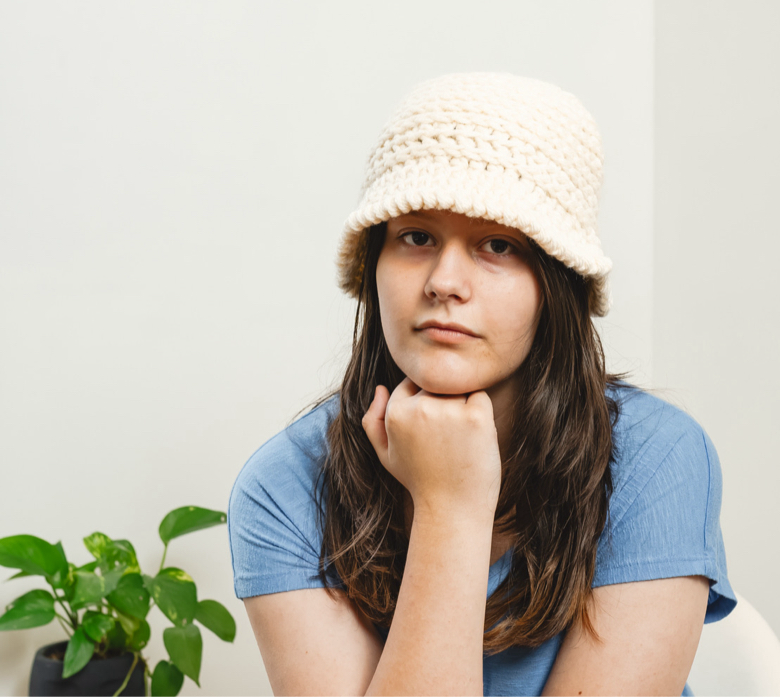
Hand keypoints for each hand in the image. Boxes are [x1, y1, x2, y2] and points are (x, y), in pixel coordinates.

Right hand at [361, 377, 501, 522]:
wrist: (452, 510)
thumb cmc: (420, 482)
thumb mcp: (386, 456)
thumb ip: (373, 421)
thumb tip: (381, 388)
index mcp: (396, 413)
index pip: (412, 384)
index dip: (424, 405)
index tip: (432, 429)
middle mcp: (420, 408)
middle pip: (435, 384)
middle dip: (442, 402)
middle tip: (447, 438)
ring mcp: (449, 411)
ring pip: (457, 388)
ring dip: (462, 405)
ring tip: (459, 439)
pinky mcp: (476, 417)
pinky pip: (479, 396)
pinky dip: (480, 411)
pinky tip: (474, 437)